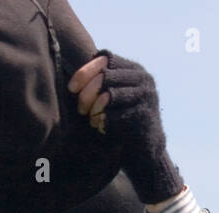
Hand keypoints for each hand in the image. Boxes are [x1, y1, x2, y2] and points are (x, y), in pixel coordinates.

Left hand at [70, 52, 183, 204]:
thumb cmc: (123, 117)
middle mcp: (144, 79)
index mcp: (134, 69)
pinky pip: (115, 115)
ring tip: (92, 120)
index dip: (85, 72)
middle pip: (105, 76)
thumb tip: (79, 72)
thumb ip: (101, 79)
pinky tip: (101, 128)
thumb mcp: (114, 93)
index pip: (105, 59)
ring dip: (95, 109)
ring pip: (109, 95)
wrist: (146, 146)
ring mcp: (147, 96)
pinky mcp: (145, 115)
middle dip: (87, 94)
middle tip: (81, 110)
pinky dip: (103, 122)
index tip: (71, 89)